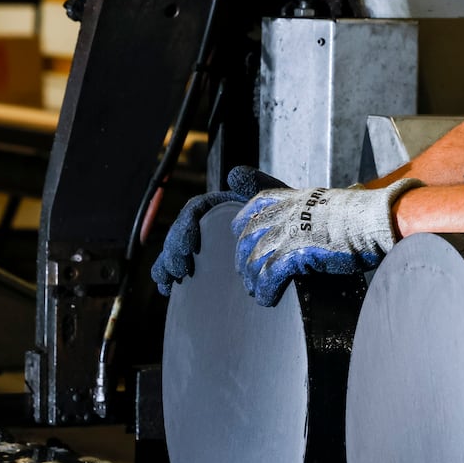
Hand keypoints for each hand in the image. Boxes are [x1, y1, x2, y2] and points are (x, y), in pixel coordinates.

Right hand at [150, 165, 284, 296]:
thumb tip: (233, 174)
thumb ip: (256, 185)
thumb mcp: (275, 199)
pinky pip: (181, 266)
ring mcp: (205, 243)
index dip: (186, 228)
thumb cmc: (287, 219)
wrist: (297, 243)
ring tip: (172, 278)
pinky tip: (167, 288)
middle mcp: (209, 222)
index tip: (189, 248)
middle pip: (182, 232)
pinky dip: (168, 275)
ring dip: (167, 262)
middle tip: (180, 269)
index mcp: (221, 205)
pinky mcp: (205, 262)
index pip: (195, 211)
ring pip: (176, 249)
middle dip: (174, 249)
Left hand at [232, 178, 422, 306]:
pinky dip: (265, 289)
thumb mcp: (336, 202)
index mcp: (296, 198)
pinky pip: (269, 274)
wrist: (377, 220)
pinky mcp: (295, 252)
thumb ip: (323, 208)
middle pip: (250, 234)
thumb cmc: (366, 215)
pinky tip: (267, 299)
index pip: (259, 203)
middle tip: (245, 273)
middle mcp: (287, 212)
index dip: (244, 218)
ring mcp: (289, 231)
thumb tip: (339, 205)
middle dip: (243, 256)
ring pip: (255, 257)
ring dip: (252, 278)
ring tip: (255, 291)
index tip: (238, 230)